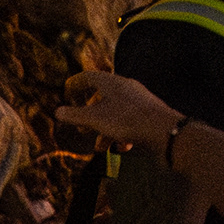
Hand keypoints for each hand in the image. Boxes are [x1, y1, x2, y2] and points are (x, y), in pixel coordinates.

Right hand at [55, 68, 182, 156]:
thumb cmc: (127, 121)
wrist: (165, 132)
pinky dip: (121, 133)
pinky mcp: (149, 115)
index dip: (76, 84)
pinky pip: (129, 121)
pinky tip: (122, 147)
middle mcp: (127, 88)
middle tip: (81, 124)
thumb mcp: (96, 119)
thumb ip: (76, 115)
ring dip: (104, 128)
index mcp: (113, 82)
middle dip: (90, 112)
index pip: (89, 76)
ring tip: (99, 146)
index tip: (67, 93)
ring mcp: (139, 101)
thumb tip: (57, 111)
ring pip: (115, 112)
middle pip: (103, 95)